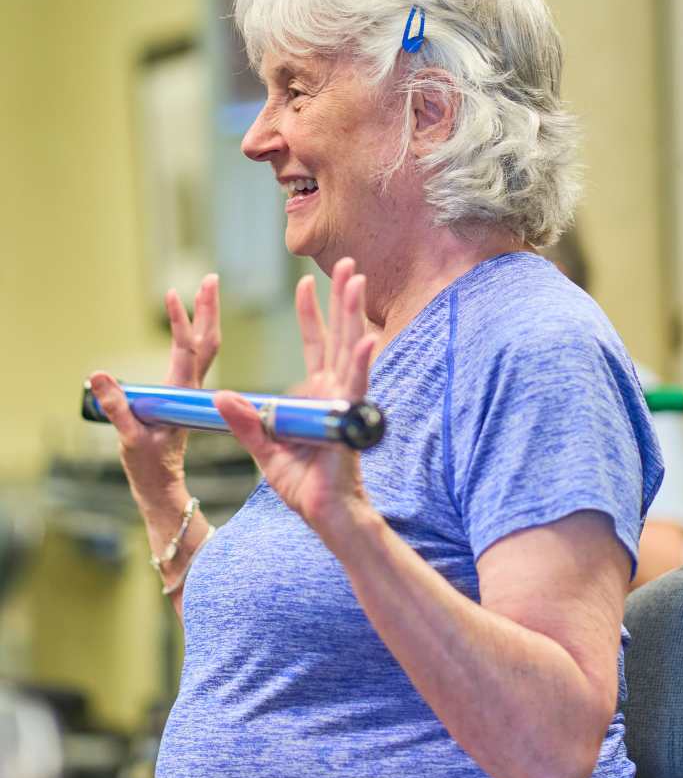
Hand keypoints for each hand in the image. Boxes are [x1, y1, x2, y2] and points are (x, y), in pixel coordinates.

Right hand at [87, 273, 221, 503]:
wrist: (162, 484)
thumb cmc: (148, 465)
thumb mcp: (129, 438)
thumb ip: (116, 407)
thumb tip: (99, 375)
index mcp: (181, 394)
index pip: (186, 350)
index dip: (182, 322)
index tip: (174, 295)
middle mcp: (191, 387)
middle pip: (207, 341)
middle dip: (208, 309)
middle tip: (210, 278)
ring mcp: (189, 389)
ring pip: (205, 347)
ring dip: (206, 318)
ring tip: (206, 290)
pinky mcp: (184, 394)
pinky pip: (195, 358)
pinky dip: (197, 335)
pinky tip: (194, 325)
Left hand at [214, 258, 375, 533]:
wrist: (325, 514)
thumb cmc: (303, 486)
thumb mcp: (264, 450)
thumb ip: (245, 422)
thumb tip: (222, 396)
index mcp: (314, 394)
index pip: (314, 344)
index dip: (310, 313)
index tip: (305, 283)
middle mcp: (333, 390)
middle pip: (337, 335)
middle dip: (341, 298)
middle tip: (349, 263)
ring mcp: (344, 401)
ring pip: (349, 348)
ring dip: (353, 314)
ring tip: (357, 282)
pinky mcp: (348, 418)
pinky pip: (355, 387)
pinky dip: (359, 364)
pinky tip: (365, 341)